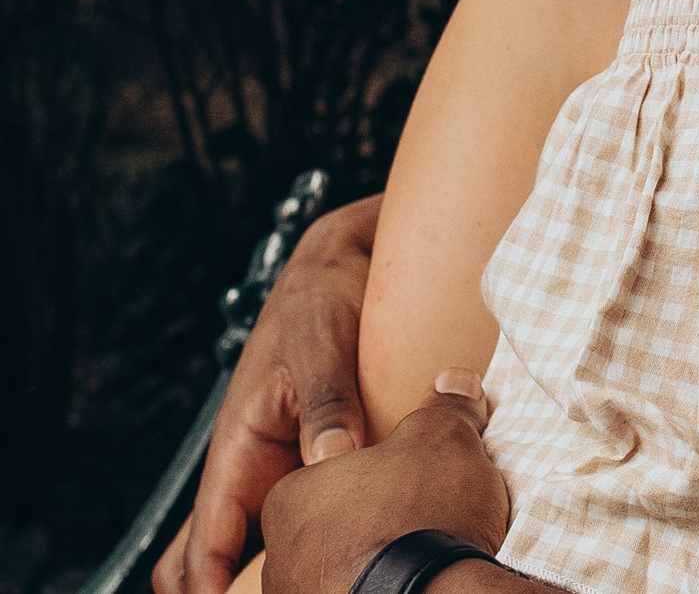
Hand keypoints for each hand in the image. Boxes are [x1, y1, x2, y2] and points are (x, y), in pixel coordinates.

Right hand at [158, 195, 382, 593]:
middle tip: (298, 589)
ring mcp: (288, 463)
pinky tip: (367, 538)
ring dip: (284, 563)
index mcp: (239, 445)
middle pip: (224, 552)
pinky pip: (315, 506)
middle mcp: (257, 464)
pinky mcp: (323, 454)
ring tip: (330, 577)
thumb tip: (331, 460)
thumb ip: (326, 401)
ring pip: (268, 537)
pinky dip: (323, 531)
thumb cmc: (321, 298)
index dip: (211, 583)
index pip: (206, 538)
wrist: (347, 263)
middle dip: (240, 586)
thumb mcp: (320, 346)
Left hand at [259, 370, 507, 593]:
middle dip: (372, 523)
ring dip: (375, 564)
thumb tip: (453, 383)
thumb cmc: (421, 515)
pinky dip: (382, 590)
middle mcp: (278, 554)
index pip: (333, 478)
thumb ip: (443, 409)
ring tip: (421, 560)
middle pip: (333, 526)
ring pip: (338, 570)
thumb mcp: (441, 440)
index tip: (413, 482)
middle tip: (421, 520)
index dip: (380, 477)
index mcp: (292, 496)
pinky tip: (415, 585)